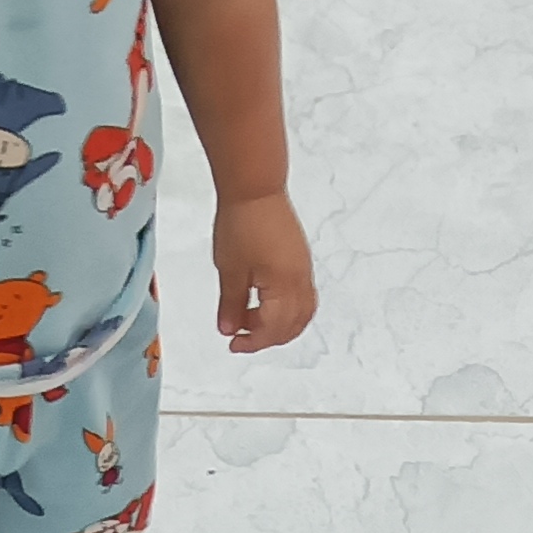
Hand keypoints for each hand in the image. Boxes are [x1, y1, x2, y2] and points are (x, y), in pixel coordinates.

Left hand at [214, 188, 315, 350]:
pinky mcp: (301, 260)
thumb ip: (230, 304)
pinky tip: (266, 303)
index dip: (253, 342)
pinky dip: (287, 309)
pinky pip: (303, 296)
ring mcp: (304, 270)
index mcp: (284, 286)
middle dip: (267, 337)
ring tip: (253, 320)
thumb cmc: (243, 221)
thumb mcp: (229, 269)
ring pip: (302, 313)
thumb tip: (229, 328)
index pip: (273, 330)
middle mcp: (300, 280)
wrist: (255, 188)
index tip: (234, 343)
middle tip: (242, 335)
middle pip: (292, 326)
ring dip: (280, 325)